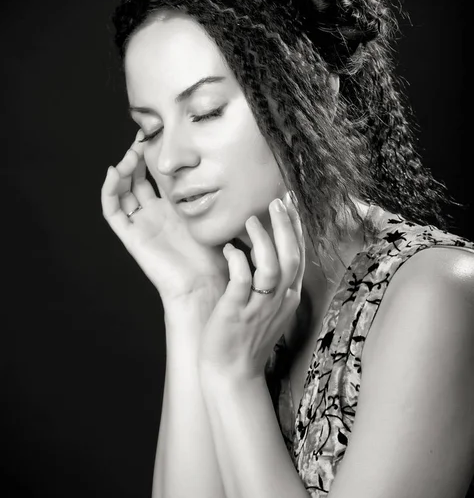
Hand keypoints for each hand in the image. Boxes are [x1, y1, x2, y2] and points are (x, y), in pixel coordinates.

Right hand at [101, 131, 229, 319]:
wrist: (206, 288)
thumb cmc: (219, 259)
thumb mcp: (220, 218)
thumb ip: (218, 196)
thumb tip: (233, 168)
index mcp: (175, 211)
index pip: (157, 178)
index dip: (155, 159)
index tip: (161, 135)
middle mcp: (155, 216)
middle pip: (136, 181)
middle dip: (137, 158)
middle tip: (143, 137)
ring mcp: (141, 226)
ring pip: (121, 192)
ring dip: (122, 170)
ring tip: (131, 153)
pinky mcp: (131, 237)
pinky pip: (112, 212)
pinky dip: (109, 191)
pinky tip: (115, 171)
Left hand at [198, 192, 304, 380]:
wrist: (232, 373)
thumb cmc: (245, 337)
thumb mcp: (266, 307)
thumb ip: (268, 281)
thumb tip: (258, 250)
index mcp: (288, 296)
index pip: (298, 256)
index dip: (295, 229)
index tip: (288, 204)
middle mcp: (280, 300)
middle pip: (291, 257)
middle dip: (286, 226)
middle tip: (276, 201)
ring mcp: (260, 307)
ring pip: (272, 267)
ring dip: (264, 241)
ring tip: (251, 219)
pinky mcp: (238, 312)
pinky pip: (243, 282)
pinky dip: (238, 262)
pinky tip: (229, 249)